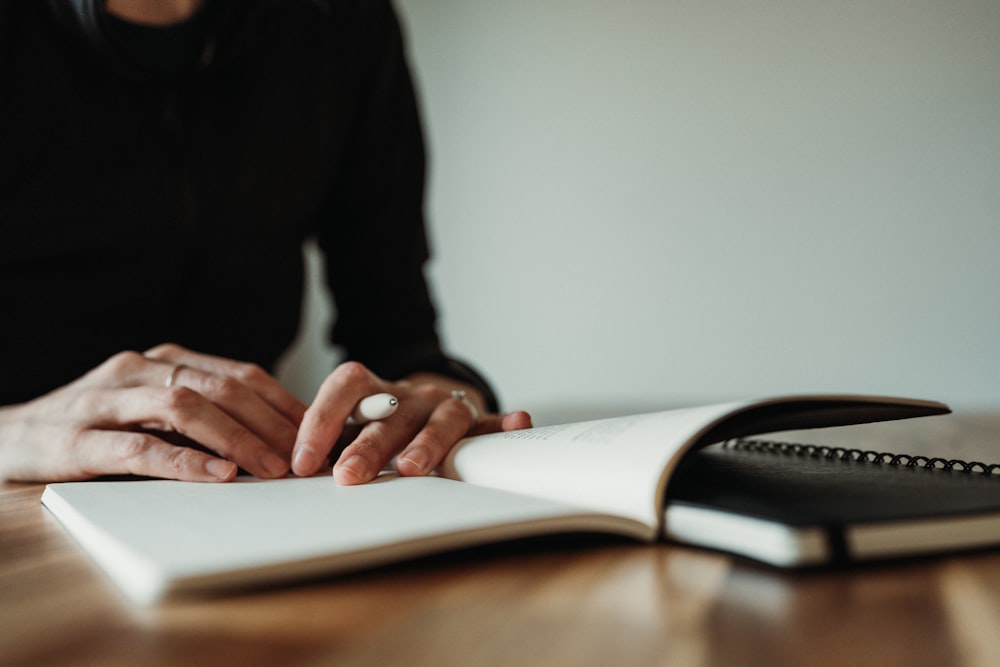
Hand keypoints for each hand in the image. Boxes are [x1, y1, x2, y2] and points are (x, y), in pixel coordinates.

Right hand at [0, 344, 305, 482]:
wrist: (6, 437)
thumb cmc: (95, 427)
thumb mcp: (152, 411)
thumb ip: (202, 414)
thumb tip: (274, 439)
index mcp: (165, 361)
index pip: (240, 375)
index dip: (283, 404)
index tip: (318, 434)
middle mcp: (139, 370)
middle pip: (221, 387)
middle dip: (270, 423)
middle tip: (305, 457)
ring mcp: (106, 399)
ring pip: (185, 407)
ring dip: (236, 438)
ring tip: (272, 467)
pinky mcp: (78, 438)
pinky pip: (139, 446)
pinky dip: (183, 460)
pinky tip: (218, 474)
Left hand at [291, 361, 531, 483]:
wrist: (425, 408)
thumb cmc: (380, 427)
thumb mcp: (350, 430)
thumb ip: (328, 445)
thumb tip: (290, 467)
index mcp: (373, 391)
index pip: (345, 387)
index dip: (322, 420)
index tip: (303, 461)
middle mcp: (410, 395)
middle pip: (390, 413)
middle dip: (368, 445)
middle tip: (348, 476)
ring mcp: (445, 407)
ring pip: (441, 418)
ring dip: (427, 442)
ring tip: (413, 468)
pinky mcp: (478, 423)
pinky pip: (493, 423)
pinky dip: (506, 424)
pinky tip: (518, 422)